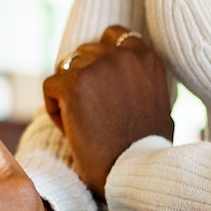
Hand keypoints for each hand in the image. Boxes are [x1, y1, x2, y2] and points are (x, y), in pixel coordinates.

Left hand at [42, 25, 174, 194]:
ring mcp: (97, 66)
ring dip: (69, 94)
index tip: (104, 89)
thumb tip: (132, 78)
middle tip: (95, 115)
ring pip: (66, 68)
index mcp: (146, 57)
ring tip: (85, 125)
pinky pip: (50, 87)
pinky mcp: (73, 83)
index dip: (102, 60)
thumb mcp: (160, 106)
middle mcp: (123, 55)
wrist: (134, 175)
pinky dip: (56, 109)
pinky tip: (72, 131)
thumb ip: (143, 82)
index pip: (113, 35)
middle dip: (84, 79)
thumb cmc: (147, 150)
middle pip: (85, 52)